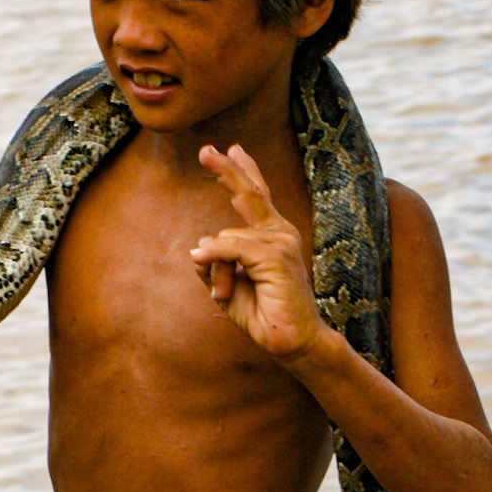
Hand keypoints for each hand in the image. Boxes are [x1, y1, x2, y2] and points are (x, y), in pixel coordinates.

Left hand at [190, 145, 326, 362]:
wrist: (291, 341)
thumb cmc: (263, 315)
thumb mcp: (228, 285)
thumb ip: (214, 263)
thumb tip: (200, 246)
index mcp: (272, 236)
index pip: (257, 196)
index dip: (244, 172)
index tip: (232, 149)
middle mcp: (279, 233)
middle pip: (249, 194)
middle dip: (225, 171)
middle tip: (205, 150)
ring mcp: (281, 241)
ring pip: (226, 239)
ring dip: (217, 270)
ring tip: (226, 294)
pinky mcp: (276, 255)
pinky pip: (231, 249)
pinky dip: (217, 261)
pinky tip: (212, 276)